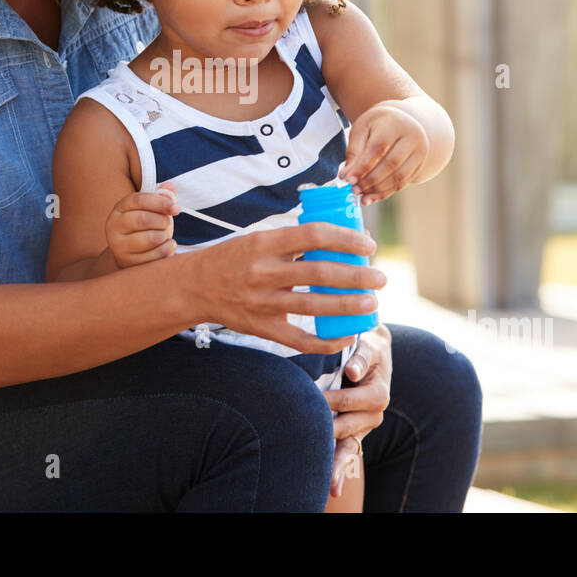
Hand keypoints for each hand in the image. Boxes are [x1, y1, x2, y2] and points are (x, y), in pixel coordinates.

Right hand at [106, 182, 179, 268]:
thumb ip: (161, 196)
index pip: (139, 200)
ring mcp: (119, 246)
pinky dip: (167, 248)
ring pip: (149, 238)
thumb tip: (170, 188)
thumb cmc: (144, 227)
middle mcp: (114, 226)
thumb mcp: (150, 209)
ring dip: (164, 235)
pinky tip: (168, 244)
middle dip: (162, 220)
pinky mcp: (128, 262)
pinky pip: (154, 256)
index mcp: (119, 209)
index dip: (160, 202)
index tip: (176, 208)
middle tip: (168, 222)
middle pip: (143, 219)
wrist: (129, 254)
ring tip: (165, 234)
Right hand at [184, 222, 385, 356]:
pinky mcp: (262, 327)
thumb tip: (342, 239)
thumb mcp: (260, 239)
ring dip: (348, 306)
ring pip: (313, 307)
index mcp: (265, 243)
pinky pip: (300, 340)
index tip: (368, 244)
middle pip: (319, 273)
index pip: (313, 235)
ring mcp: (262, 302)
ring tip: (372, 304)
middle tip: (381, 278)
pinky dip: (327, 341)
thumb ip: (295, 241)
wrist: (196, 286)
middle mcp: (264, 272)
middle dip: (356, 277)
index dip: (345, 238)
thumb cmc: (236, 258)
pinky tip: (347, 336)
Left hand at [322, 323, 391, 496]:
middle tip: (298, 439)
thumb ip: (362, 357)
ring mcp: (364, 426)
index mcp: (378, 393)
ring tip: (325, 486)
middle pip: (345, 428)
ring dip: (335, 464)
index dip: (328, 402)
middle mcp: (374, 414)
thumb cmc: (367, 346)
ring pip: (348, 447)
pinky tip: (333, 489)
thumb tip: (352, 371)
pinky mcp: (355, 432)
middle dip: (323, 434)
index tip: (309, 403)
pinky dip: (340, 470)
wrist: (372, 353)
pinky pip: (348, 453)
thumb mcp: (369, 346)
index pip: (348, 401)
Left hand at [339, 101, 430, 206]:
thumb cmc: (377, 125)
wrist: (400, 121)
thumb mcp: (362, 129)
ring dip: (378, 189)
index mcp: (395, 123)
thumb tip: (347, 175)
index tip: (348, 179)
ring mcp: (420, 152)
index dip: (363, 166)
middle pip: (391, 163)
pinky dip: (386, 192)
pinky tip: (372, 197)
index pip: (378, 147)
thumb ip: (354, 151)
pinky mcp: (420, 164)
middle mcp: (412, 137)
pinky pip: (403, 182)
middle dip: (370, 180)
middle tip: (354, 189)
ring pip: (399, 176)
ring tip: (361, 196)